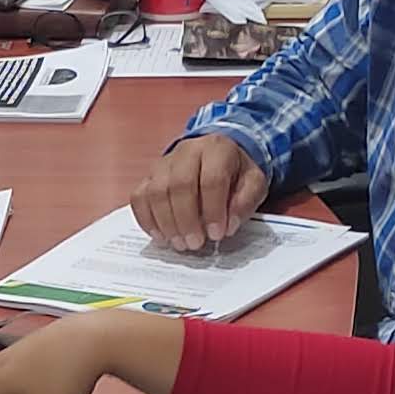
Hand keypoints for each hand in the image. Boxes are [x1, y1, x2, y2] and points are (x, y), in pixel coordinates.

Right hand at [133, 133, 271, 251]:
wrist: (216, 153)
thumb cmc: (235, 172)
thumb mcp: (254, 183)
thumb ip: (246, 202)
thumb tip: (229, 225)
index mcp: (217, 149)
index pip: (212, 180)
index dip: (213, 210)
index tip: (217, 235)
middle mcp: (187, 151)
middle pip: (179, 185)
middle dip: (186, 220)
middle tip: (195, 244)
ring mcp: (164, 163)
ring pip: (156, 191)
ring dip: (166, 222)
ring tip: (179, 243)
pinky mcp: (149, 176)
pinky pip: (139, 196)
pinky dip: (146, 219)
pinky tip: (160, 236)